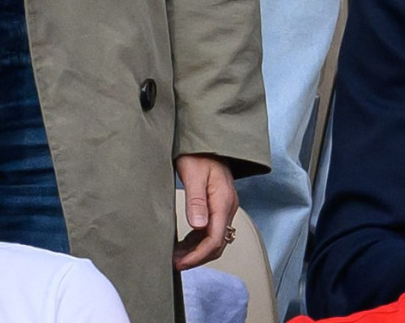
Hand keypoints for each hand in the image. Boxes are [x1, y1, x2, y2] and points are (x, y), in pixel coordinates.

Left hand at [173, 155, 237, 270]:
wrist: (207, 140)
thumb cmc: (199, 153)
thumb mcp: (193, 174)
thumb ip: (196, 201)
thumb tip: (197, 226)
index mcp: (223, 201)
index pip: (215, 238)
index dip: (198, 255)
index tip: (182, 262)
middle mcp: (227, 207)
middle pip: (217, 243)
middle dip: (198, 257)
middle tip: (177, 263)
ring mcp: (224, 206)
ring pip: (214, 238)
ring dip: (197, 250)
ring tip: (177, 256)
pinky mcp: (217, 205)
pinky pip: (211, 229)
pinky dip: (198, 240)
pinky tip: (185, 244)